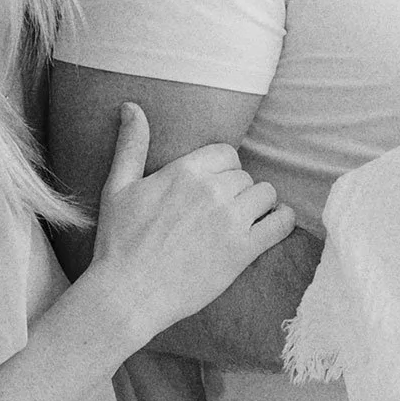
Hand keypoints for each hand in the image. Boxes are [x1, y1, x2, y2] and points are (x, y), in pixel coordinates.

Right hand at [90, 103, 296, 335]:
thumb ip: (131, 145)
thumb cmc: (118, 243)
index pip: (226, 153)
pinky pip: (280, 224)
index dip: (222, 168)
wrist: (128, 294)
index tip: (212, 185)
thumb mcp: (117, 188)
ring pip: (265, 194)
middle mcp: (212, 191)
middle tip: (219, 210)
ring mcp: (231, 221)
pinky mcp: (243, 251)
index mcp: (185, 171)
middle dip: (235, 189)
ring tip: (243, 218)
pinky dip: (282, 220)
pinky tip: (273, 222)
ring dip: (257, 204)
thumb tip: (131, 106)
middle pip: (244, 175)